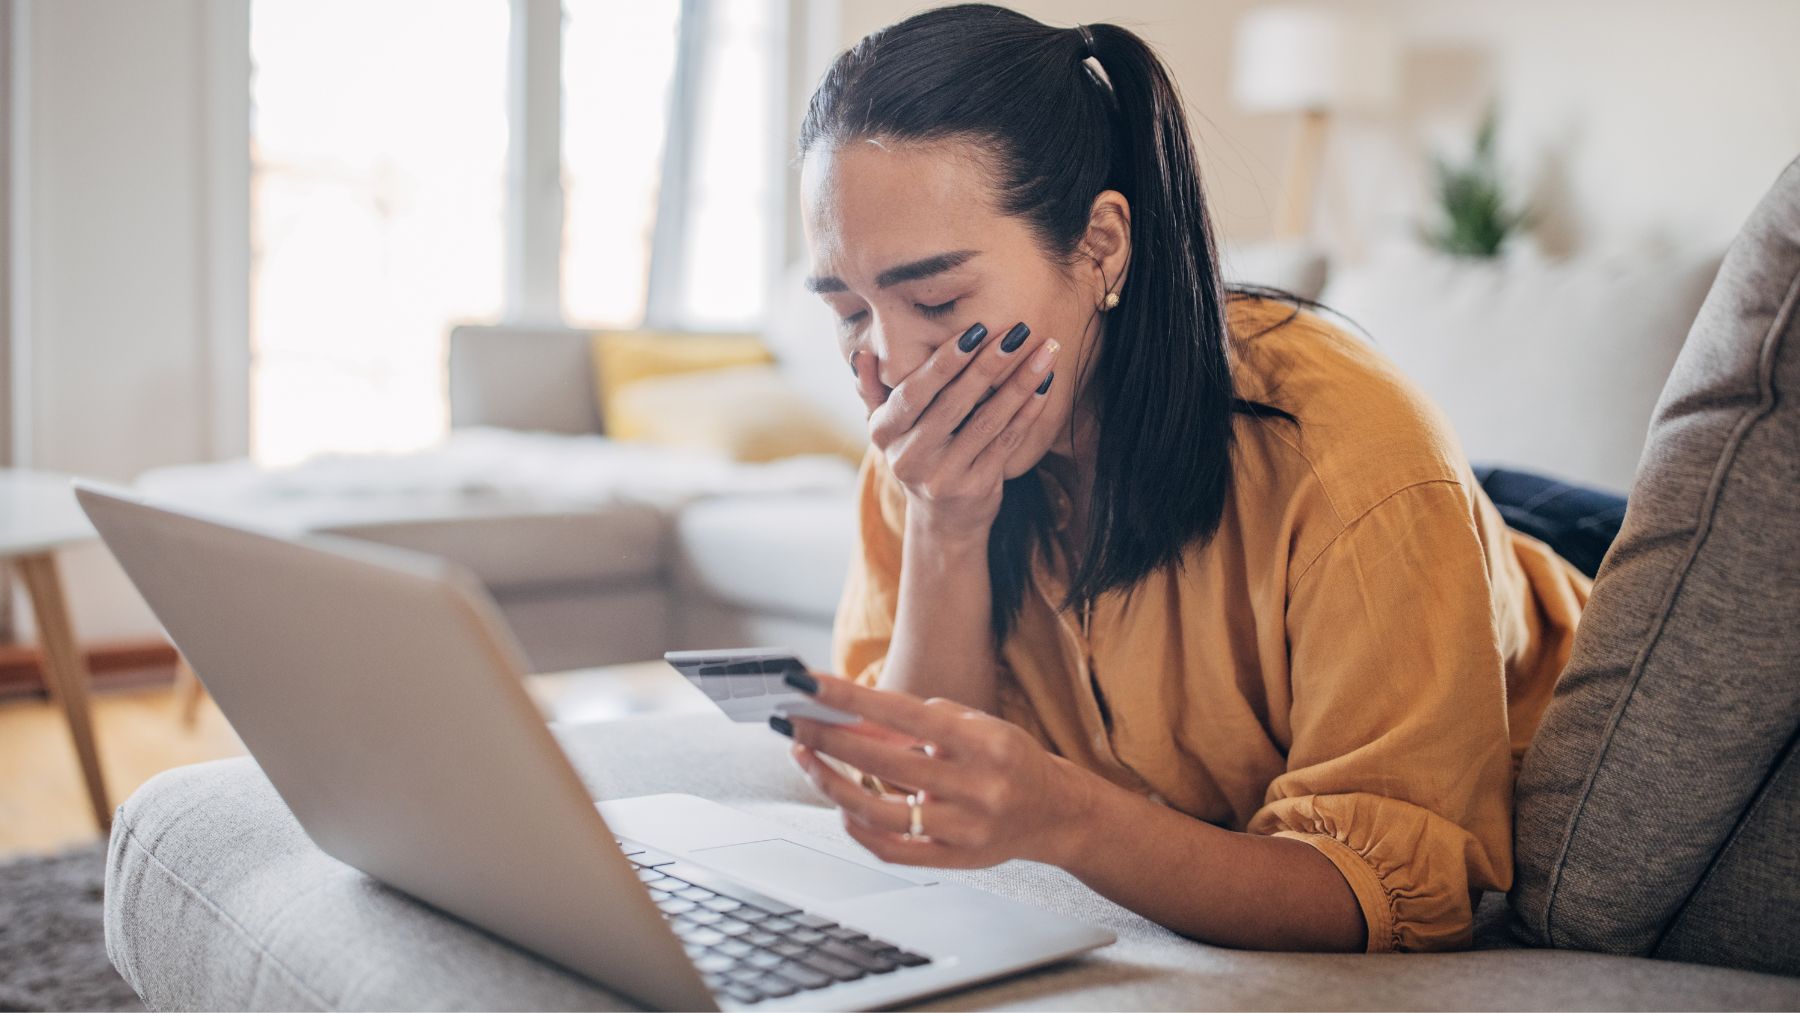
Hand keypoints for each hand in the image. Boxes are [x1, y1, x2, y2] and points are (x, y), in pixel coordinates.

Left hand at [778, 671, 1095, 869]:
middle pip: (881, 762)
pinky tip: (840, 802)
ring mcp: (962, 828)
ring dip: (830, 782)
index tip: (806, 684)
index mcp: (982, 742)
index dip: (848, 698)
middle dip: (827, 738)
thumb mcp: (972, 725)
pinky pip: (888, 849)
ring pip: (875, 811)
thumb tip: (850, 721)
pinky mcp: (952, 859)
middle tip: (792, 720)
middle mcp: (975, 786)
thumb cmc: (1008, 759)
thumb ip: (915, 722)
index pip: (902, 713)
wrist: (1055, 812)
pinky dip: (856, 826)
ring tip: (807, 757)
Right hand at [857, 322, 1059, 537]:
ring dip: (1019, 383)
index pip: (914, 392)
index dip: (944, 362)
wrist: (942, 521)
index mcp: (884, 433)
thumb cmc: (916, 456)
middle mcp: (910, 457)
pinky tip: (1045, 384)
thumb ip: (871, 390)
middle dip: (989, 364)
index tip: (975, 331)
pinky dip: (1028, 411)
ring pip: (987, 421)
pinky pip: (1007, 442)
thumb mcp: (886, 429)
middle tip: (1018, 331)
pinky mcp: (977, 488)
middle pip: (954, 403)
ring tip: (1045, 351)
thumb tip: (861, 355)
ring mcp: (944, 476)